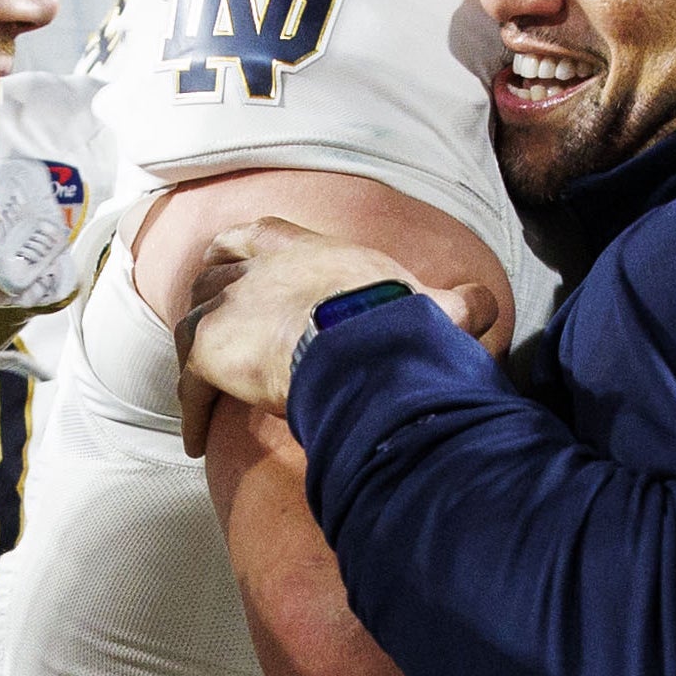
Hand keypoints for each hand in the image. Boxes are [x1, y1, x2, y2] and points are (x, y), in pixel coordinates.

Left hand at [174, 219, 498, 457]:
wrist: (356, 344)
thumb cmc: (392, 323)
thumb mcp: (430, 306)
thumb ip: (455, 304)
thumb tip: (487, 305)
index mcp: (298, 247)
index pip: (252, 234)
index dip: (237, 250)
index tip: (228, 261)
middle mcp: (255, 267)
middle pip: (210, 275)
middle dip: (207, 299)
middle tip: (210, 333)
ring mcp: (226, 305)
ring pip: (190, 325)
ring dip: (194, 354)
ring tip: (202, 388)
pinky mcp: (210, 350)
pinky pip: (187, 384)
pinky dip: (190, 411)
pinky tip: (196, 440)